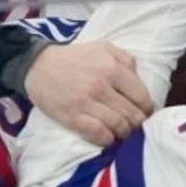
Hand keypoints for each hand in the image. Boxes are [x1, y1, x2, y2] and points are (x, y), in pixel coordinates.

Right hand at [25, 39, 154, 145]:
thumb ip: (125, 59)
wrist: (38, 66)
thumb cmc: (74, 57)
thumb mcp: (103, 47)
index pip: (141, 95)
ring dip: (125, 133)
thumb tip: (139, 78)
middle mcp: (101, 86)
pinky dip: (108, 139)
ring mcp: (86, 103)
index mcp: (112, 67)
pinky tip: (109, 137)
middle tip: (137, 125)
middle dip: (138, 123)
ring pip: (118, 126)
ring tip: (124, 132)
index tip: (146, 112)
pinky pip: (99, 134)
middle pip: (132, 114)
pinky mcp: (72, 117)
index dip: (147, 108)